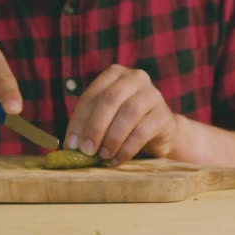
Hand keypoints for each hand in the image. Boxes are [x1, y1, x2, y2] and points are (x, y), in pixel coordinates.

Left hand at [64, 64, 181, 165]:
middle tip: (86, 150)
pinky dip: (127, 148)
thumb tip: (71, 146)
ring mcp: (152, 94)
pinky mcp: (163, 115)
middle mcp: (135, 78)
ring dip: (112, 138)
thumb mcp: (105, 118)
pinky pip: (143, 131)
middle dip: (95, 127)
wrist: (159, 132)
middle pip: (110, 100)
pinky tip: (117, 160)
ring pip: (128, 113)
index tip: (72, 144)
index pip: (92, 95)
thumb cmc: (124, 124)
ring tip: (103, 156)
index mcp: (114, 74)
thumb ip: (87, 125)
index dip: (79, 120)